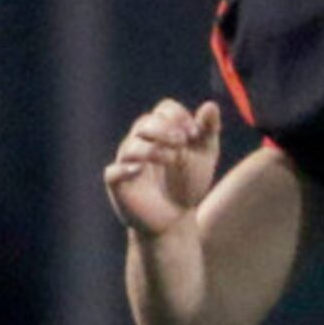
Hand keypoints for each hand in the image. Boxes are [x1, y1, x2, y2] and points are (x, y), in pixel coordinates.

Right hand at [105, 99, 220, 237]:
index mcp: (161, 130)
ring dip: (152, 150)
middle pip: (145, 122)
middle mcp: (140, 141)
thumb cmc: (188, 183)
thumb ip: (208, 131)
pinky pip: (112, 172)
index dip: (179, 116)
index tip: (195, 134)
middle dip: (164, 129)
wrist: (177, 218)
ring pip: (131, 146)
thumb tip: (211, 105)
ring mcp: (126, 162)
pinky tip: (139, 170)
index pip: (164, 109)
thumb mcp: (205, 156)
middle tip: (182, 142)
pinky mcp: (118, 184)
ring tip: (172, 159)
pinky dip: (124, 169)